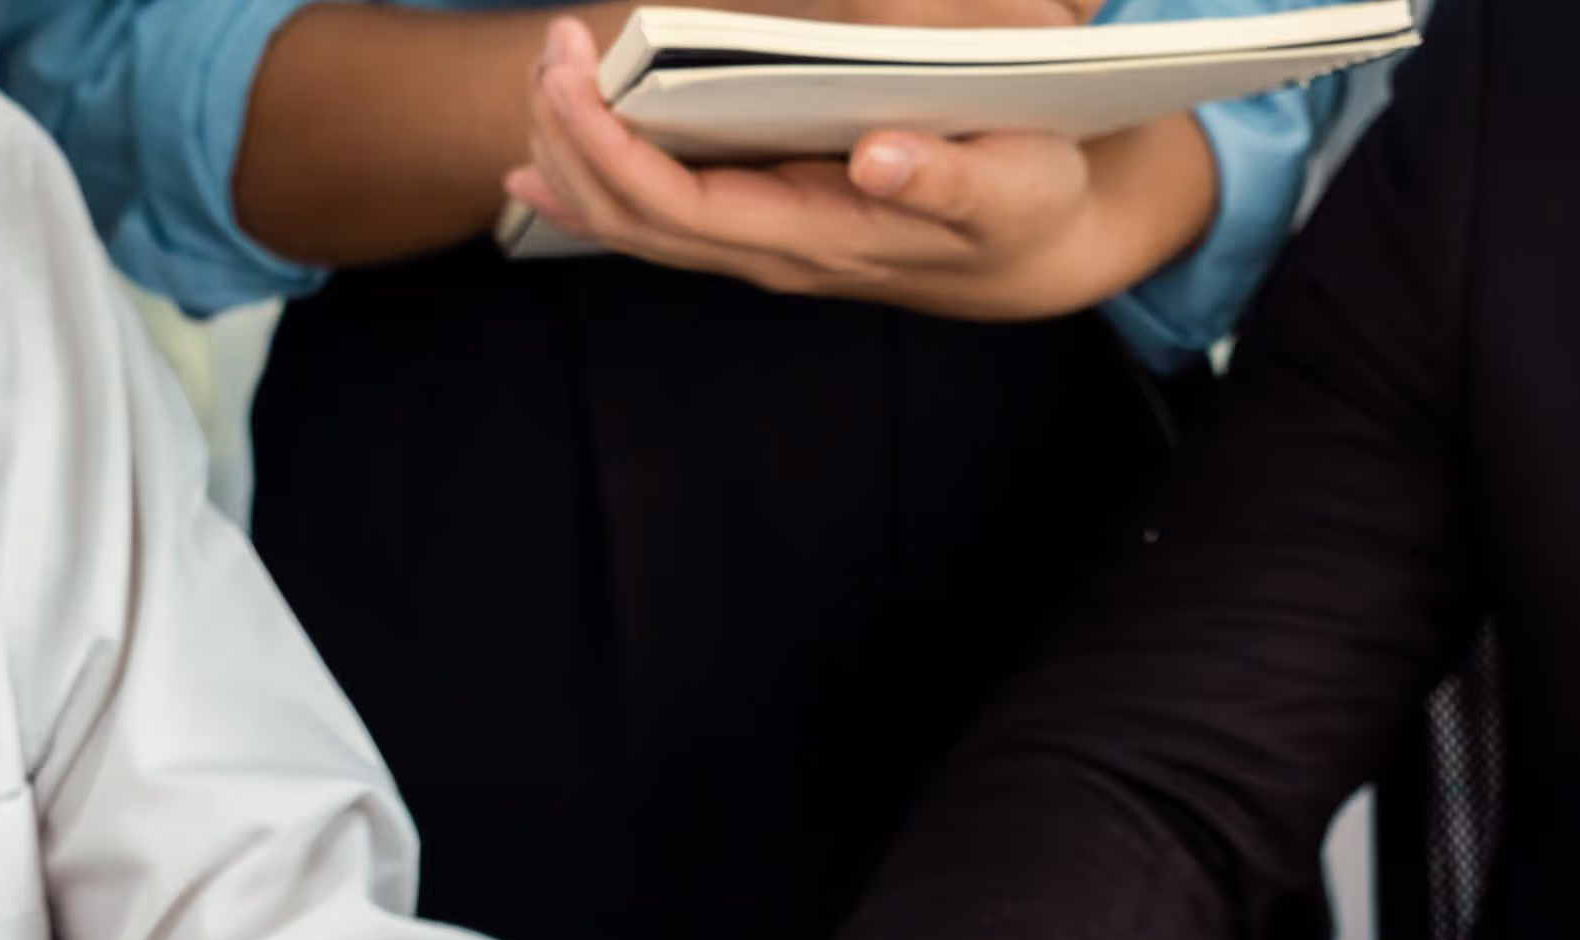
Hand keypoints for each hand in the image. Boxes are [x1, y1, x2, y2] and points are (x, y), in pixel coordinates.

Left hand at [505, 13, 1215, 319]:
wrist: (1038, 251)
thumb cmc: (1026, 205)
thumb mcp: (1014, 185)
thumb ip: (948, 177)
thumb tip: (878, 158)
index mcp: (818, 240)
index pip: (680, 209)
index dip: (608, 150)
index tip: (569, 77)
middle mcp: (772, 253)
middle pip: (631, 218)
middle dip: (569, 136)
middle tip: (550, 46)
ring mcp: (759, 244)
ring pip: (631, 221)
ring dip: (571, 152)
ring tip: (544, 73)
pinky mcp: (758, 221)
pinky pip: (654, 217)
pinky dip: (589, 185)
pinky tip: (541, 156)